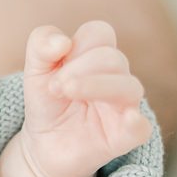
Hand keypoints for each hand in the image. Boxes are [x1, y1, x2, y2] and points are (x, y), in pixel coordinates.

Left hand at [21, 21, 152, 176]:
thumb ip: (41, 44)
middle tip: (54, 87)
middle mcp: (116, 77)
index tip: (53, 65)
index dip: (76, 45)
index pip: (99, 33)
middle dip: (78, 69)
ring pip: (129, 87)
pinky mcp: (124, 136)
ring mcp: (124, 107)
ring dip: (96, 86)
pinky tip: (128, 119)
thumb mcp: (35, 70)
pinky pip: (141, 128)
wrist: (43, 144)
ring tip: (67, 92)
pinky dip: (136, 123)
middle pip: (113, 58)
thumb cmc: (47, 101)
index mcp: (97, 56)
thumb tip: (62, 41)